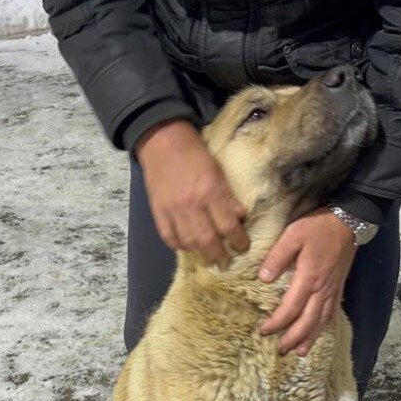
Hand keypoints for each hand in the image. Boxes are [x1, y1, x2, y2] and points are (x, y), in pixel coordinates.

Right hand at [135, 119, 249, 264]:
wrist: (162, 140)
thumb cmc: (195, 154)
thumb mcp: (219, 171)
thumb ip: (228, 196)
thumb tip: (240, 217)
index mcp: (210, 192)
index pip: (228, 226)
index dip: (238, 241)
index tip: (243, 246)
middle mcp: (192, 205)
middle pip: (208, 241)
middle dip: (220, 254)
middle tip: (226, 259)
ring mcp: (172, 210)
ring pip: (189, 243)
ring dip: (201, 253)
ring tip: (209, 256)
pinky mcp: (157, 211)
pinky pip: (168, 237)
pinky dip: (179, 245)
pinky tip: (187, 246)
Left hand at [258, 207, 356, 356]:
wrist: (348, 221)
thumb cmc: (318, 227)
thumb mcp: (293, 235)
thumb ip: (277, 257)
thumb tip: (263, 279)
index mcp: (309, 278)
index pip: (290, 309)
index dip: (277, 323)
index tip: (263, 330)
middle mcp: (322, 289)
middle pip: (308, 321)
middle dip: (294, 338)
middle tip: (281, 350)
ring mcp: (333, 289)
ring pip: (322, 320)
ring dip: (310, 337)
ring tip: (300, 351)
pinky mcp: (339, 286)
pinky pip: (332, 312)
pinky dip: (324, 325)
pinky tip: (319, 330)